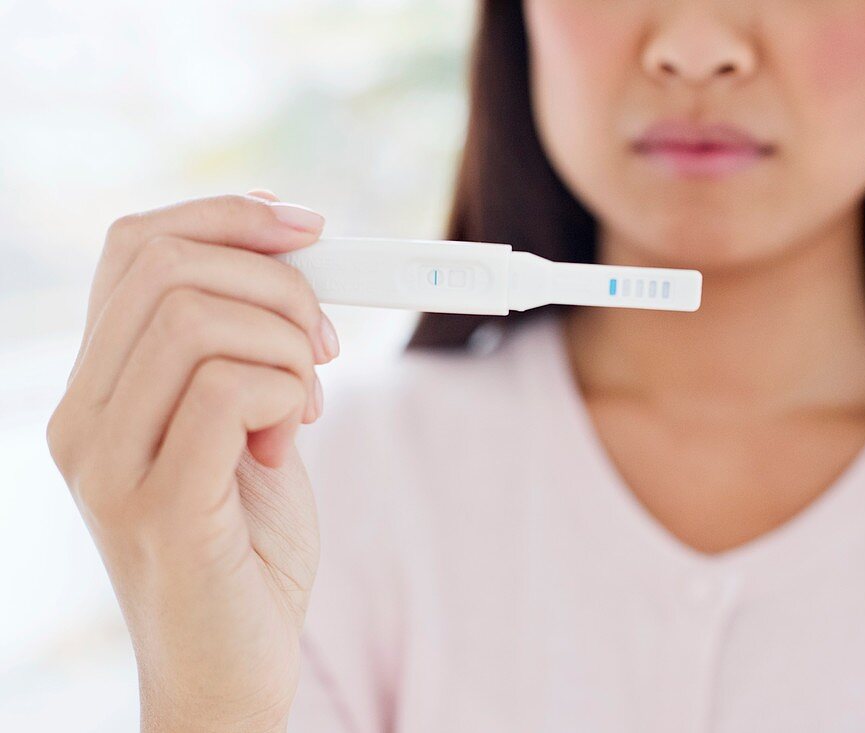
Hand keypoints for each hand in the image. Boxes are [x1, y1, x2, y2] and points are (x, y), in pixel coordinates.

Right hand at [46, 190, 338, 731]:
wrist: (232, 673)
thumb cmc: (246, 550)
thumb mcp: (251, 428)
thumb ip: (251, 352)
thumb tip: (297, 262)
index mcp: (100, 388)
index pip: (135, 248)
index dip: (227, 217)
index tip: (308, 228)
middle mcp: (83, 418)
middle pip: (167, 267)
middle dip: (279, 286)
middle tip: (324, 344)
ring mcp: (109, 465)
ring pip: (196, 319)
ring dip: (288, 345)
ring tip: (309, 402)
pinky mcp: (160, 509)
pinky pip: (226, 391)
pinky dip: (287, 393)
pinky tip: (296, 435)